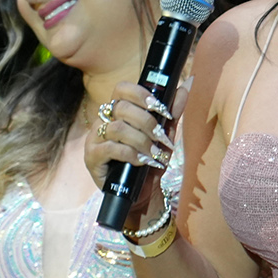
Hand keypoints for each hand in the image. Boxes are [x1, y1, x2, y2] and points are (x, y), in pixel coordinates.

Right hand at [82, 82, 174, 205]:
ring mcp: (94, 138)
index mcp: (119, 111)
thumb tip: (186, 85)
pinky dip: (131, 154)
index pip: (122, 88)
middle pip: (121, 107)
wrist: (142, 191)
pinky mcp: (91, 157)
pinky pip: (110, 148)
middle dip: (147, 122)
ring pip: (118, 128)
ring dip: (141, 140)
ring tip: (153, 153)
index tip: (160, 108)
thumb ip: (173, 111)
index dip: (141, 94)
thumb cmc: (151, 159)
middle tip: (160, 137)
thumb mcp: (165, 134)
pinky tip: (142, 161)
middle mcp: (103, 121)